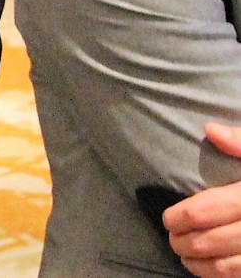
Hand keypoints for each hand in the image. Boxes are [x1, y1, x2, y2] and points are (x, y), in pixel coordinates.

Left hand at [165, 123, 240, 275]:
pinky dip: (220, 276)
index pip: (204, 211)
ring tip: (185, 257)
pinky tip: (208, 269)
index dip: (179, 217)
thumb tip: (211, 130)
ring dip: (199, 264)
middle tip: (172, 239)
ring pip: (226, 265)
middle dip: (184, 242)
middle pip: (210, 241)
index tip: (168, 219)